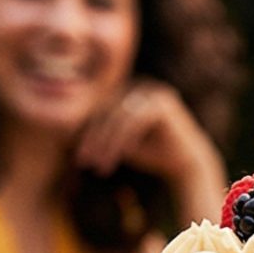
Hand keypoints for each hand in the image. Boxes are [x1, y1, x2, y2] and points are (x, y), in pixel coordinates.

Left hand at [75, 79, 222, 217]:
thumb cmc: (151, 154)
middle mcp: (140, 87)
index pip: (101, 110)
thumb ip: (100, 135)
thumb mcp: (119, 143)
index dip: (86, 133)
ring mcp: (152, 92)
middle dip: (93, 139)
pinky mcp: (162, 103)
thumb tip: (67, 135)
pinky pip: (135, 121)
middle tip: (83, 161)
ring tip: (99, 165)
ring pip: (119, 118)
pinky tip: (117, 158)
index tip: (78, 157)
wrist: (187, 164)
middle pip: (107, 112)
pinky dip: (124, 140)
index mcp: (129, 92)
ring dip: (106, 143)